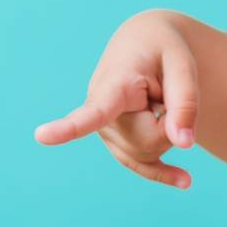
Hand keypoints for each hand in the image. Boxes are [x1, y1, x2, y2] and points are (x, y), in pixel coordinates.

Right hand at [34, 10, 199, 189]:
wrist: (146, 46)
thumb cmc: (165, 49)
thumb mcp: (183, 64)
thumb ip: (185, 102)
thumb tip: (184, 144)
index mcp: (113, 83)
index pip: (94, 110)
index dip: (68, 126)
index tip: (41, 135)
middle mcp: (100, 109)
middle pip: (149, 140)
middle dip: (171, 122)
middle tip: (167, 90)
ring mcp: (106, 130)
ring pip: (149, 152)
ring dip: (167, 131)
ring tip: (158, 98)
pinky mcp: (116, 142)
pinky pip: (140, 165)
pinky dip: (164, 172)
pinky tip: (184, 180)